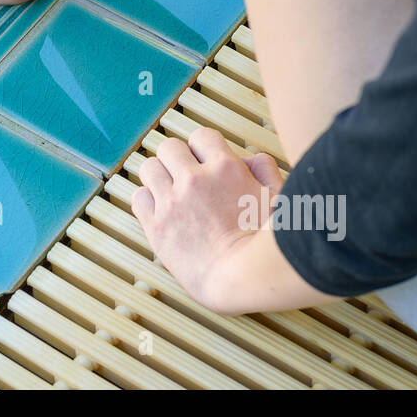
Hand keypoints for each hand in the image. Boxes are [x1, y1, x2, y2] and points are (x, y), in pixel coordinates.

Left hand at [133, 127, 284, 312]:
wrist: (242, 280)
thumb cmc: (266, 244)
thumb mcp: (278, 198)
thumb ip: (264, 170)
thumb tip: (250, 158)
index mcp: (225, 168)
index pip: (201, 136)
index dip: (204, 148)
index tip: (206, 163)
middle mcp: (194, 180)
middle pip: (169, 147)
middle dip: (178, 159)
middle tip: (186, 177)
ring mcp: (172, 203)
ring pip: (149, 168)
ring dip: (160, 177)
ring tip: (172, 194)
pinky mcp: (156, 226)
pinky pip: (138, 197)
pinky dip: (148, 201)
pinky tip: (162, 212)